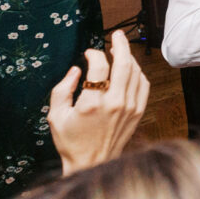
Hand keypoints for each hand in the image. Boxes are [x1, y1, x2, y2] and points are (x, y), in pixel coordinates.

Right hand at [47, 29, 149, 174]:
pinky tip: (130, 69)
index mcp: (93, 103)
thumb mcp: (56, 116)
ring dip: (129, 58)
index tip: (88, 53)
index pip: (99, 66)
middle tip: (116, 34)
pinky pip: (143, 85)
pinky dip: (138, 73)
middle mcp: (115, 103)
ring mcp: (130, 107)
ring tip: (120, 50)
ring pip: (136, 72)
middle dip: (121, 44)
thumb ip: (62, 89)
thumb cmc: (71, 142)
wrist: (92, 164)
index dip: (94, 53)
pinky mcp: (138, 112)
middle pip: (124, 64)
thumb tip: (75, 70)